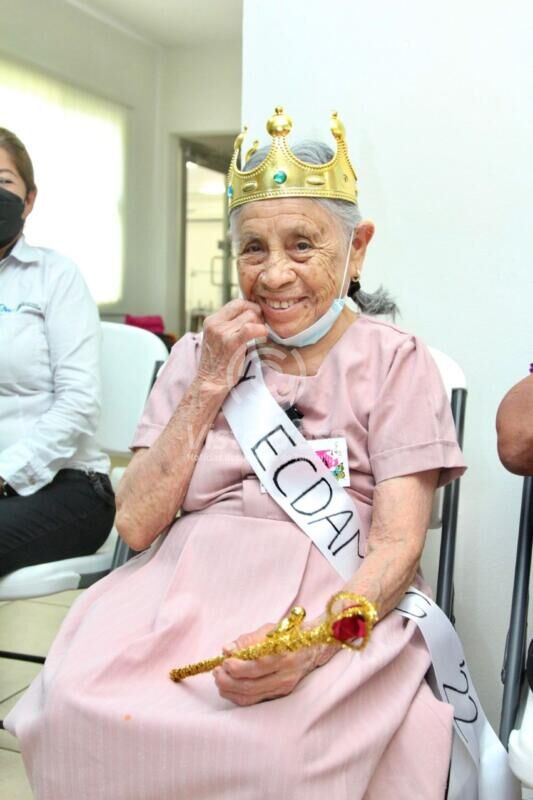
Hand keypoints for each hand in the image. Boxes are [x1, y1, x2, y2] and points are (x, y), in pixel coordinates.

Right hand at [196, 299, 266, 393]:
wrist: (210, 382)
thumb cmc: (218, 363)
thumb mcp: (217, 338)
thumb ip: (229, 325)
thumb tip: (250, 314)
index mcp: (211, 321)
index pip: (236, 303)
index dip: (250, 307)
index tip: (257, 317)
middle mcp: (215, 324)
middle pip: (244, 306)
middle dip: (257, 314)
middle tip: (260, 326)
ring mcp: (222, 333)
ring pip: (250, 316)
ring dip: (259, 324)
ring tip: (259, 335)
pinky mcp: (231, 343)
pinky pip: (251, 328)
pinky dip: (261, 330)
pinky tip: (263, 336)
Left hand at [213, 621, 336, 705]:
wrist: (313, 648)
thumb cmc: (290, 634)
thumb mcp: (270, 629)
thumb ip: (248, 639)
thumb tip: (227, 649)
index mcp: (283, 655)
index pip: (256, 666)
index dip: (237, 666)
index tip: (224, 659)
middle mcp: (284, 675)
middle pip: (251, 685)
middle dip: (228, 680)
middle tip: (216, 671)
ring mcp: (282, 687)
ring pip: (251, 696)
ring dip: (230, 690)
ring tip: (219, 679)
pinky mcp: (279, 694)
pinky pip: (254, 700)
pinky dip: (238, 696)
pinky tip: (228, 688)